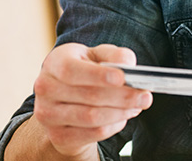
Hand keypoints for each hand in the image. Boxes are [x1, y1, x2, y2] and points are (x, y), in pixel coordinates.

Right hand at [31, 43, 152, 157]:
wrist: (62, 100)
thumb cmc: (83, 71)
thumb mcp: (96, 56)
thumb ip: (113, 55)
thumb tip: (129, 64)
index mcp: (54, 62)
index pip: (72, 70)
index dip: (98, 75)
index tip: (123, 77)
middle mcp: (45, 88)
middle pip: (89, 96)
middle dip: (122, 97)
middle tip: (145, 96)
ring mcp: (48, 114)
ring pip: (93, 117)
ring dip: (121, 112)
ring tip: (137, 106)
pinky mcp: (58, 135)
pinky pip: (94, 133)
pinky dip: (114, 126)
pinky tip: (123, 117)